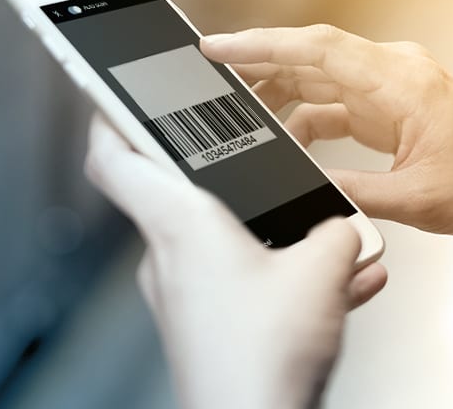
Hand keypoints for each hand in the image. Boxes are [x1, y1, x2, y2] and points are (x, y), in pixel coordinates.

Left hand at [84, 115, 386, 408]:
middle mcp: (171, 257)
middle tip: (257, 153)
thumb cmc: (262, 360)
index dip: (107, 115)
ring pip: (225, 241)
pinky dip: (283, 276)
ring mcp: (187, 296)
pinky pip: (245, 283)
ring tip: (324, 238)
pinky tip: (338, 286)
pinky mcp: (208, 327)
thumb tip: (345, 228)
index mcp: (181, 224)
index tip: (116, 93)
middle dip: (229, 173)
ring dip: (272, 232)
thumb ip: (337, 232)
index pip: (113, 156)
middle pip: (181, 193)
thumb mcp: (320, 272)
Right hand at [201, 25, 452, 265]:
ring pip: (321, 76)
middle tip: (211, 77)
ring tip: (240, 110)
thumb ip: (351, 192)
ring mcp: (394, 86)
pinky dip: (308, 115)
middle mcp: (395, 73)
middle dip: (259, 64)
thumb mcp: (415, 199)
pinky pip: (338, 101)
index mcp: (402, 82)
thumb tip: (302, 186)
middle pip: (312, 55)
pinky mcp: (394, 106)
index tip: (217, 46)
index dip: (262, 45)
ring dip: (281, 91)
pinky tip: (287, 137)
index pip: (318, 49)